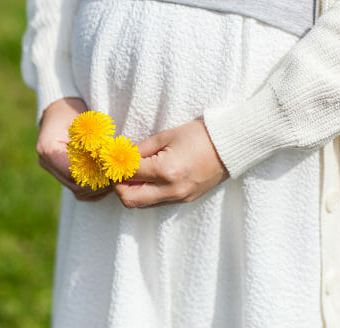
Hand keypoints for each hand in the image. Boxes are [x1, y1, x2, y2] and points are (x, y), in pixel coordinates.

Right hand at [37, 97, 111, 200]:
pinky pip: (76, 189)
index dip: (96, 173)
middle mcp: (46, 162)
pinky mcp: (58, 173)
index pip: (74, 172)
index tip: (113, 169)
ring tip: (114, 177)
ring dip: (98, 186)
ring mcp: (51, 169)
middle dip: (99, 181)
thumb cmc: (73, 110)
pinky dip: (92, 188)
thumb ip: (94, 140)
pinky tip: (106, 181)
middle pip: (76, 184)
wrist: (60, 109)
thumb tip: (110, 160)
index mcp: (49, 148)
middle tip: (117, 174)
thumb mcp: (85, 121)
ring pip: (77, 190)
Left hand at [114, 119, 228, 207]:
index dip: (115, 167)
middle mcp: (171, 189)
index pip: (128, 175)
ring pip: (141, 205)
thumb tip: (121, 157)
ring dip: (131, 192)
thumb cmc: (199, 135)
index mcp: (165, 170)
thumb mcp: (166, 135)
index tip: (110, 159)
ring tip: (132, 174)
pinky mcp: (184, 200)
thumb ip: (141, 149)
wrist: (229, 146)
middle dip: (118, 186)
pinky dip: (146, 194)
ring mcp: (179, 198)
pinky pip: (156, 203)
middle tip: (118, 171)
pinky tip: (147, 179)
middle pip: (129, 199)